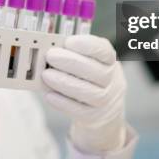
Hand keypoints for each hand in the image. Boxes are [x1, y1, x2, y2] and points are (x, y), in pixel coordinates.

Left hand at [43, 35, 126, 152]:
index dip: (87, 45)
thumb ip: (72, 53)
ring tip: (46, 75)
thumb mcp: (88, 61)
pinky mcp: (94, 117)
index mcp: (109, 60)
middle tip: (50, 56)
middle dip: (70, 62)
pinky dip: (63, 102)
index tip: (68, 42)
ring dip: (64, 82)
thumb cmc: (89, 76)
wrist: (103, 107)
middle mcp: (112, 80)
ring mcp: (106, 100)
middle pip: (96, 71)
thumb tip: (49, 48)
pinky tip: (49, 94)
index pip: (104, 50)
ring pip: (88, 92)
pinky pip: (79, 111)